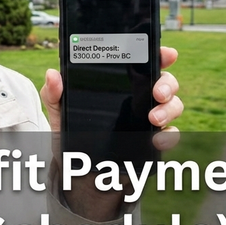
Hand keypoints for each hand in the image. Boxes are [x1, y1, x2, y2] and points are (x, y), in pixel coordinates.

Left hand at [39, 47, 182, 219]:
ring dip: (169, 109)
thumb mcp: (59, 111)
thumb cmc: (70, 132)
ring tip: (154, 118)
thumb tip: (52, 75)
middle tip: (157, 93)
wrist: (76, 169)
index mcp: (120, 83)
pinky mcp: (151, 140)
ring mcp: (147, 119)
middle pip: (165, 82)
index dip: (159, 56)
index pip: (143, 64)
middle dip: (167, 84)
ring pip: (173, 106)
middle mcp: (138, 98)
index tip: (167, 54)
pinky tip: (158, 138)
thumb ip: (54, 93)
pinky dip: (169, 135)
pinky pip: (170, 135)